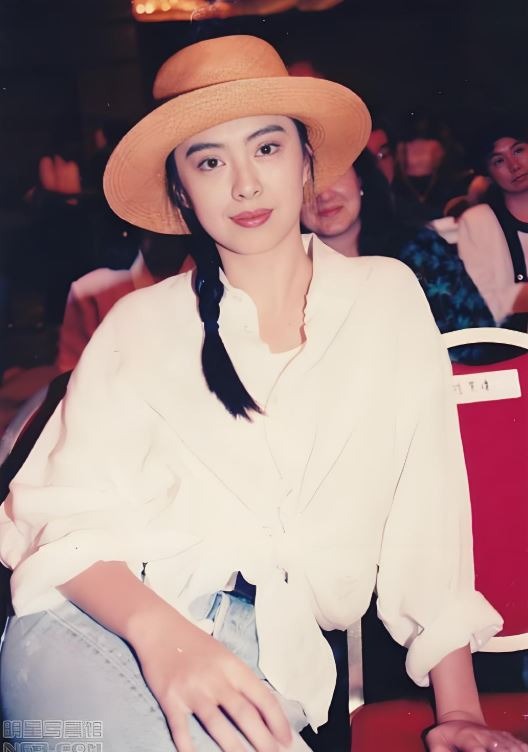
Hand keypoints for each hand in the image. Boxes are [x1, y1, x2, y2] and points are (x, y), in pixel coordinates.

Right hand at [134, 612, 292, 751]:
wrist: (159, 628)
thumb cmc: (194, 644)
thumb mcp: (223, 656)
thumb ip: (239, 680)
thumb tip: (261, 712)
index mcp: (233, 667)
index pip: (262, 697)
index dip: (277, 721)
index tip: (286, 739)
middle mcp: (215, 679)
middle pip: (244, 714)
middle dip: (262, 740)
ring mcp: (192, 689)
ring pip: (217, 724)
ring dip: (234, 748)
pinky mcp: (170, 698)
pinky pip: (181, 728)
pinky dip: (188, 746)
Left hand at [425, 720, 527, 751]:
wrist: (461, 717)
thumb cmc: (448, 734)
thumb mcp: (435, 739)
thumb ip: (438, 751)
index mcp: (467, 737)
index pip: (474, 747)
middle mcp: (484, 736)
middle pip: (498, 747)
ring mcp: (497, 736)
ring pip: (510, 746)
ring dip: (512, 750)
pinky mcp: (506, 738)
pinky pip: (518, 744)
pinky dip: (522, 748)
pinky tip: (524, 751)